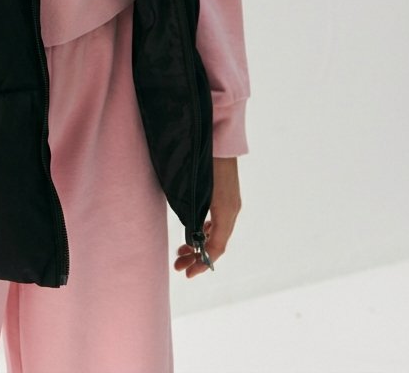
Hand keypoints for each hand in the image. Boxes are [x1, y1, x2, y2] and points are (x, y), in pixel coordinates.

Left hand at [173, 157, 240, 277]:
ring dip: (199, 244)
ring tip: (181, 250)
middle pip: (216, 243)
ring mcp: (229, 202)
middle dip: (196, 256)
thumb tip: (191, 240)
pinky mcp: (225, 195)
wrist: (218, 136)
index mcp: (226, 212)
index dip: (201, 263)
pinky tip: (193, 232)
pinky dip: (204, 231)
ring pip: (215, 232)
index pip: (216, 248)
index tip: (186, 273)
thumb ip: (196, 216)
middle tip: (177, 264)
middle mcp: (231, 210)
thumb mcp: (199, 192)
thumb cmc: (205, 162)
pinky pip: (216, 221)